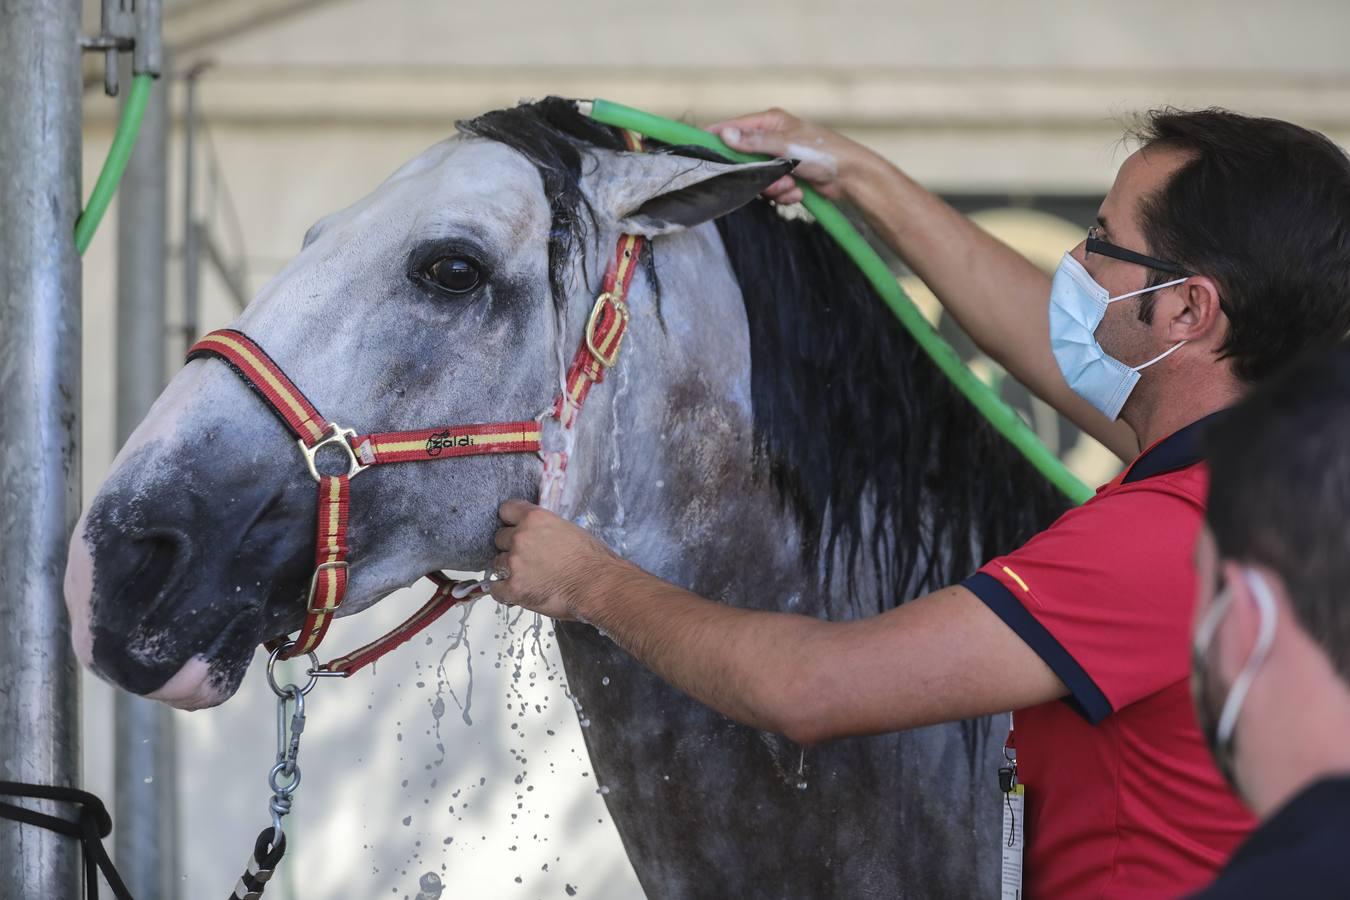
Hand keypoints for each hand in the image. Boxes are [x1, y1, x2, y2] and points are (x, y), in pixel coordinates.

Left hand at [490, 500, 626, 619]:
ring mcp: (515, 563)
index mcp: (535, 518)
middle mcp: (520, 537)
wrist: (598, 586)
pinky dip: (505, 592)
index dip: (510, 521)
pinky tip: (517, 593)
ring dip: (509, 570)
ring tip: (528, 578)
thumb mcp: (570, 530)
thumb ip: (548, 530)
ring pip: (497, 563)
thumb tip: (541, 537)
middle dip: (511, 548)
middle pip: (499, 538)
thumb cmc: (594, 560)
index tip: (514, 528)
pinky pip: (496, 589)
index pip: (506, 510)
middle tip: (528, 558)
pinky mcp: (514, 588)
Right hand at [707, 108, 862, 202]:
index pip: (734, 128)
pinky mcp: (787, 177)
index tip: (703, 152)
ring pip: (758, 179)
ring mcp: (778, 159)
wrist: (850, 177)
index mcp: (770, 123)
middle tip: (773, 180)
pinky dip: (784, 194)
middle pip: (744, 160)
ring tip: (792, 186)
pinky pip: (772, 190)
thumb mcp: (786, 145)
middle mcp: (772, 139)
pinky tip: (799, 192)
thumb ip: (754, 142)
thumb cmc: (823, 152)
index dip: (718, 139)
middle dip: (757, 175)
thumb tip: (725, 135)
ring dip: (774, 188)